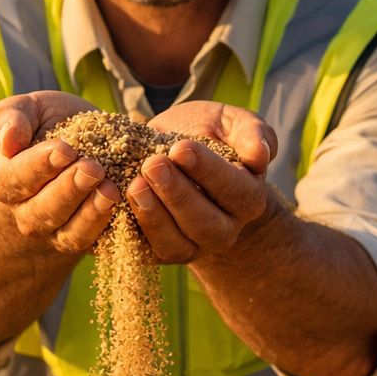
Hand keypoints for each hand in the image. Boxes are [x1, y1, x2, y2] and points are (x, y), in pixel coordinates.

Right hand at [0, 92, 120, 255]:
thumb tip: (7, 140)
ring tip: (110, 191)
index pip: (17, 178)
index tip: (65, 150)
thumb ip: (10, 118)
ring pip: (68, 233)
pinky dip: (107, 228)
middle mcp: (27, 213)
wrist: (77, 150)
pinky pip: (92, 242)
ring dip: (91, 213)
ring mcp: (55, 232)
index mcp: (7, 181)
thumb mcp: (29, 109)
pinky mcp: (83, 239)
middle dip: (70, 190)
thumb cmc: (47, 126)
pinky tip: (122, 207)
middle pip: (43, 210)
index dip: (40, 165)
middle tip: (93, 169)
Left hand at [127, 102, 277, 263]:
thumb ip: (252, 132)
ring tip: (134, 185)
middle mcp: (225, 229)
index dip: (209, 171)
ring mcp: (192, 246)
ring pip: (176, 245)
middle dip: (177, 195)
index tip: (181, 148)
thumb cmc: (208, 134)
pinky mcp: (160, 252)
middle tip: (152, 165)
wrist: (175, 156)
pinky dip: (128, 231)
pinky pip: (145, 252)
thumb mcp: (230, 122)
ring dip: (154, 216)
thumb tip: (261, 155)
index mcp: (249, 198)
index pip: (236, 190)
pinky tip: (115, 204)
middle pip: (206, 224)